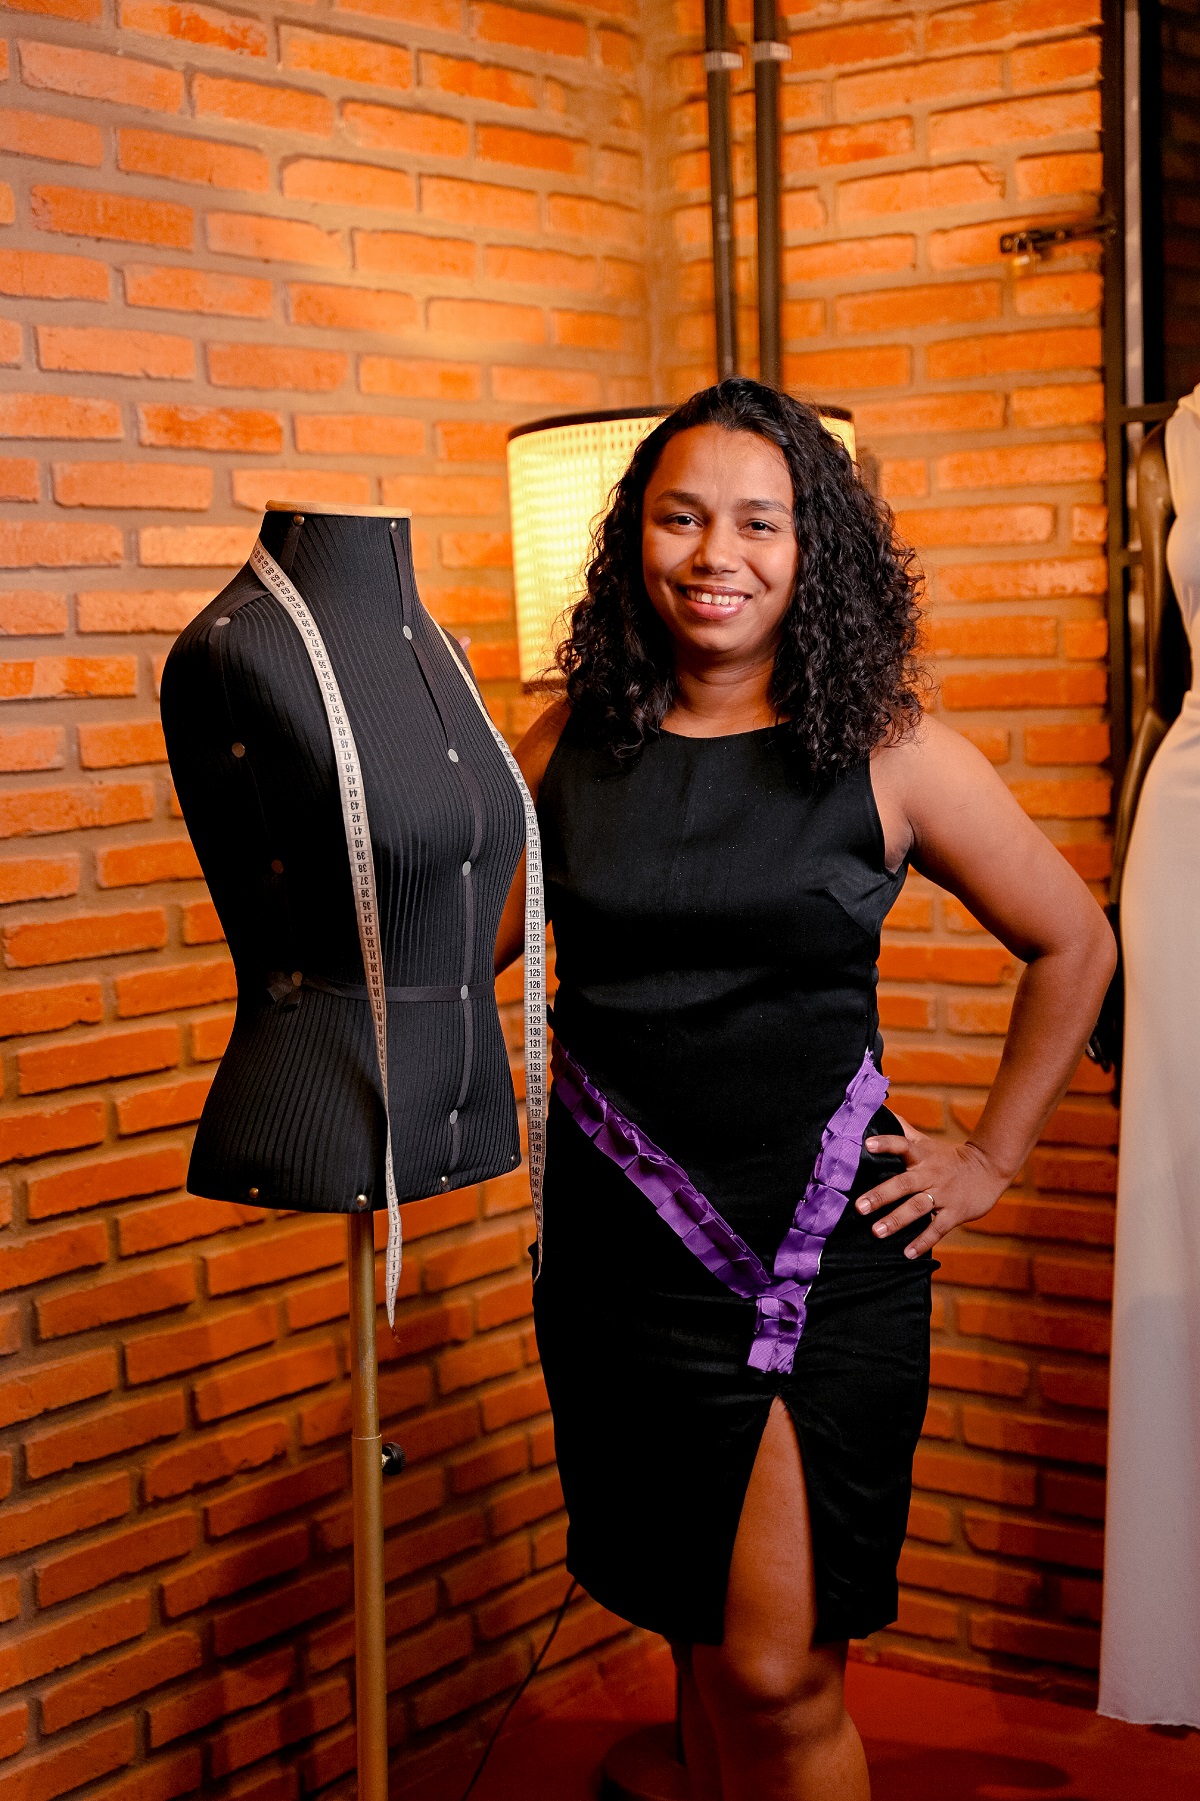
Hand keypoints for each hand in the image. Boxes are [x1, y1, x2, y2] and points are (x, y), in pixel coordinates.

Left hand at [855, 1113, 1008, 1258]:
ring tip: (877, 1231)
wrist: (988, 1169)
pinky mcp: (955, 1213)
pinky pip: (937, 1228)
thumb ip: (904, 1131)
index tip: (867, 1144)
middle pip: (903, 1183)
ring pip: (917, 1207)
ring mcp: (943, 1194)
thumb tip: (882, 1110)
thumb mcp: (926, 1142)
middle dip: (881, 1195)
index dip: (885, 1144)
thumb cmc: (948, 1157)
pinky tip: (907, 1253)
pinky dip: (922, 1241)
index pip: (901, 1145)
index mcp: (921, 1155)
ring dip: (897, 1220)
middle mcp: (930, 1174)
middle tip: (859, 1206)